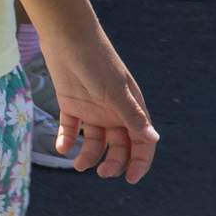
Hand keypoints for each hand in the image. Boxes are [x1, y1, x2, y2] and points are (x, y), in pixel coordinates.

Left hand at [34, 32, 159, 182]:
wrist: (67, 37)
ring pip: (95, 141)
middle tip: (102, 173)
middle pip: (119, 146)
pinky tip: (62, 147)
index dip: (139, 162)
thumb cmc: (96, 61)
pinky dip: (66, 140)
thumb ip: (131, 116)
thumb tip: (154, 138)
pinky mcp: (71, 104)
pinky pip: (70, 129)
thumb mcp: (115, 91)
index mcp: (131, 108)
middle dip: (113, 162)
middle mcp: (113, 111)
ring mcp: (92, 109)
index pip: (141, 141)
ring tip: (78, 165)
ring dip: (89, 155)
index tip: (130, 179)